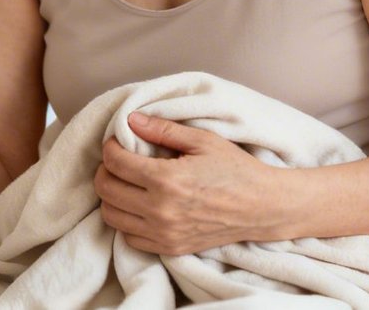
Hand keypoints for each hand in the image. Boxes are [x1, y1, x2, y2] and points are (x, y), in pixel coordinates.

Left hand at [94, 111, 282, 254]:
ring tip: (127, 183)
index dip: (110, 147)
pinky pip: (129, 237)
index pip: (115, 162)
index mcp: (167, 180)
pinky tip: (140, 205)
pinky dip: (127, 221)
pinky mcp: (170, 248)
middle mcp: (160, 210)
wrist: (262, 207)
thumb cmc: (236, 170)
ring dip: (112, 196)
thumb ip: (163, 130)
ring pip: (112, 216)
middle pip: (106, 189)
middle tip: (119, 160)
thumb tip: (131, 120)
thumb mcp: (203, 141)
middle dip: (106, 170)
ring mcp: (164, 233)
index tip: (117, 142)